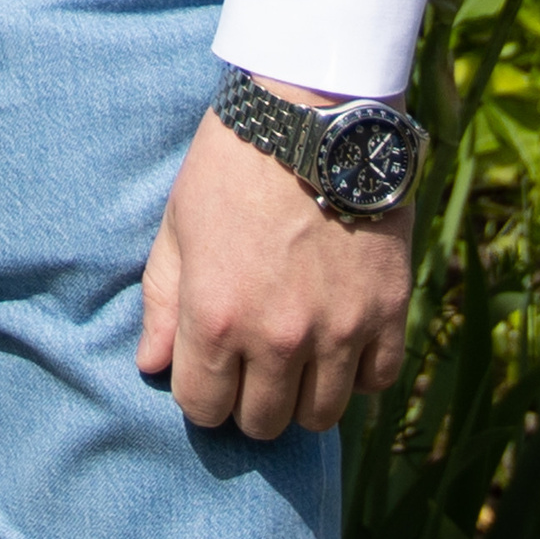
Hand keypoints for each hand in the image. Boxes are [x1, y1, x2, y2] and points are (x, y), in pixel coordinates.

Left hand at [136, 88, 410, 439]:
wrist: (312, 115)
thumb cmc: (231, 164)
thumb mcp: (178, 223)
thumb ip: (162, 301)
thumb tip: (151, 366)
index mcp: (216, 317)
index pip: (203, 408)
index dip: (201, 394)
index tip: (209, 370)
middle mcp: (278, 338)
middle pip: (263, 423)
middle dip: (250, 401)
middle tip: (252, 366)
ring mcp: (338, 331)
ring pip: (322, 416)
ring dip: (304, 395)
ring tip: (295, 358)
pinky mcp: (388, 313)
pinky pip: (377, 382)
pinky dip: (359, 373)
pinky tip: (340, 340)